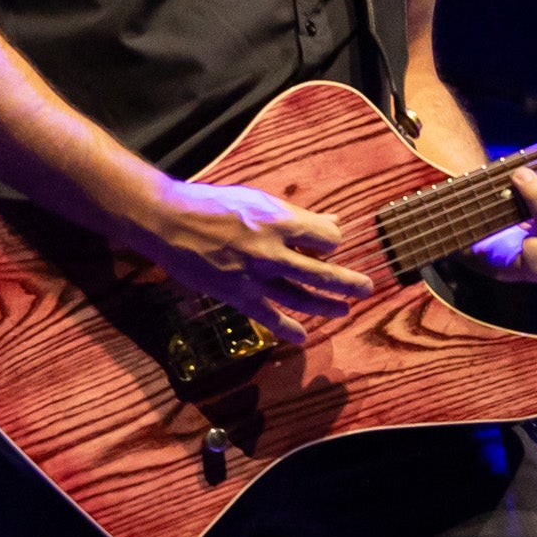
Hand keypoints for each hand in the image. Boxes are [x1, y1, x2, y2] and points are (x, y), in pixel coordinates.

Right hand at [133, 175, 373, 334]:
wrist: (168, 221)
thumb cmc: (214, 204)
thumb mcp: (258, 200)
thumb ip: (297, 215)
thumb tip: (333, 222)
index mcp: (280, 223)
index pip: (327, 238)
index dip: (333, 241)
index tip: (331, 244)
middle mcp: (272, 252)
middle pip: (324, 273)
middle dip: (349, 283)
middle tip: (368, 288)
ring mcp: (255, 277)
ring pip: (301, 297)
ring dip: (327, 306)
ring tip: (345, 311)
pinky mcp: (236, 295)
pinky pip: (268, 316)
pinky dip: (287, 328)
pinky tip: (303, 337)